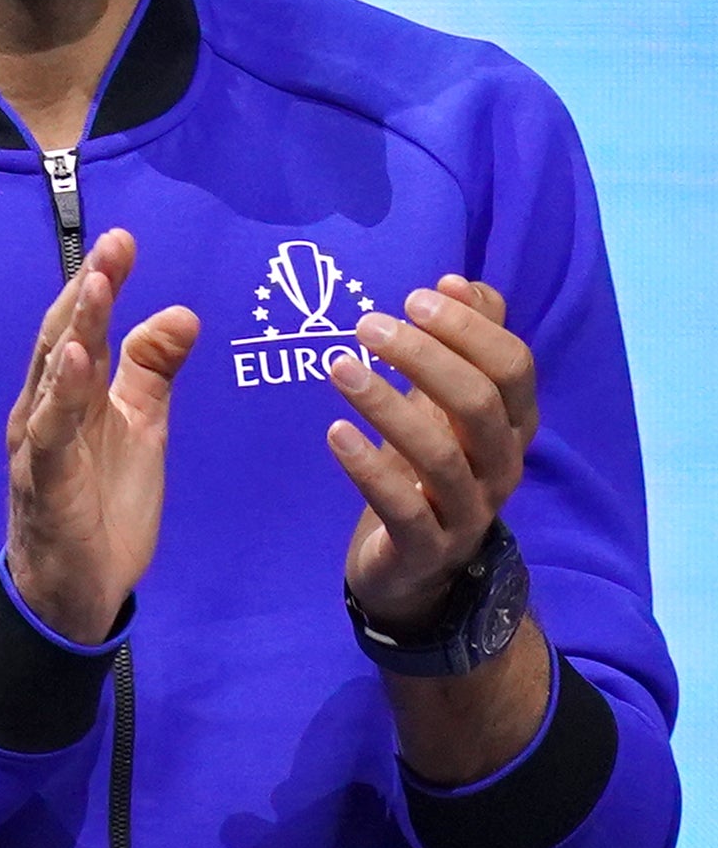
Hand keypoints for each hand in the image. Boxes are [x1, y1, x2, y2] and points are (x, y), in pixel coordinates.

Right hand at [5, 228, 201, 642]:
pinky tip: (76, 363)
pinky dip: (61, 396)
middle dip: (88, 291)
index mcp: (69, 395)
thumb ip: (152, 371)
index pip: (83, 328)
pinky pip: (52, 435)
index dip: (101, 283)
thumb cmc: (102, 505)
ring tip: (96, 287)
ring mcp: (40, 447)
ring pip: (54, 378)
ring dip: (75, 330)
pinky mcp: (46, 485)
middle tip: (112, 246)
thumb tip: (181, 312)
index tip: (124, 240)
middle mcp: (44, 410)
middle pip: (64, 340)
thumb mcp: (141, 428)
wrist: (78, 590)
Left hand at [331, 276, 538, 636]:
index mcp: (512, 424)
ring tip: (338, 366)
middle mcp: (501, 466)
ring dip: (386, 404)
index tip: (415, 296)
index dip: (469, 329)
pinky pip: (402, 508)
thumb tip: (457, 281)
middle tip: (367, 324)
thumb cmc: (429, 466)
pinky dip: (367, 467)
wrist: (415, 565)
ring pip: (440, 454)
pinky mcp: (427, 548)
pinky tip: (334, 432)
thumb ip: (462, 341)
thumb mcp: (446, 401)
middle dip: (426, 357)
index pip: (513, 367)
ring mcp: (468, 511)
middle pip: (481, 404)